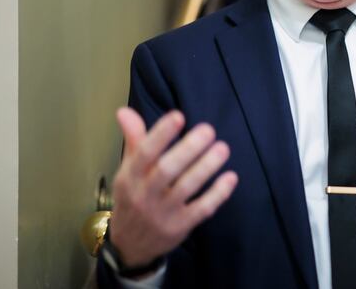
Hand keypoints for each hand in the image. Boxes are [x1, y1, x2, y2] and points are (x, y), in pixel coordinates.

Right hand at [109, 108, 237, 267]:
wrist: (130, 246)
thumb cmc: (133, 198)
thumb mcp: (128, 171)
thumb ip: (133, 140)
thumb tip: (124, 110)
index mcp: (130, 177)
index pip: (143, 153)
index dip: (160, 135)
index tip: (178, 116)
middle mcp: (144, 195)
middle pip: (166, 170)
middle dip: (188, 149)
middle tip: (208, 130)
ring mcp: (163, 213)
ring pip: (186, 188)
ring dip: (206, 167)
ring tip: (222, 148)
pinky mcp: (180, 227)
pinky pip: (201, 210)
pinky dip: (217, 194)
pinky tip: (230, 177)